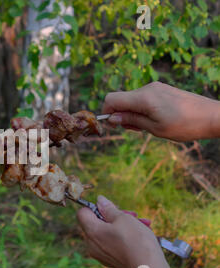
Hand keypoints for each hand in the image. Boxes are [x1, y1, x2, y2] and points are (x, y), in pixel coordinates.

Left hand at [77, 195, 185, 267]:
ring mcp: (100, 255)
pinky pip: (112, 244)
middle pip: (96, 223)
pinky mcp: (110, 262)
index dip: (95, 207)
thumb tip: (99, 200)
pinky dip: (122, 238)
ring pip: (106, 233)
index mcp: (91, 231)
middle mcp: (91, 244)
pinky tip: (140, 236)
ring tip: (142, 224)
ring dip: (122, 226)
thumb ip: (109, 208)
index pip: (82, 213)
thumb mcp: (124, 218)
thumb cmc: (136, 241)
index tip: (111, 208)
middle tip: (131, 214)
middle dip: (113, 216)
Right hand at [102, 81, 219, 141]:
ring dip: (132, 113)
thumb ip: (131, 120)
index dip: (107, 112)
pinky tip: (155, 120)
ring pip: (132, 99)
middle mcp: (147, 88)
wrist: (213, 116)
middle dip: (121, 115)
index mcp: (143, 97)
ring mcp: (156, 88)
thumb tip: (112, 118)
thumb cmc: (185, 125)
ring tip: (147, 127)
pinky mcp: (162, 90)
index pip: (112, 98)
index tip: (113, 125)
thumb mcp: (154, 128)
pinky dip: (142, 109)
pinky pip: (143, 98)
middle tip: (135, 130)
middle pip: (121, 99)